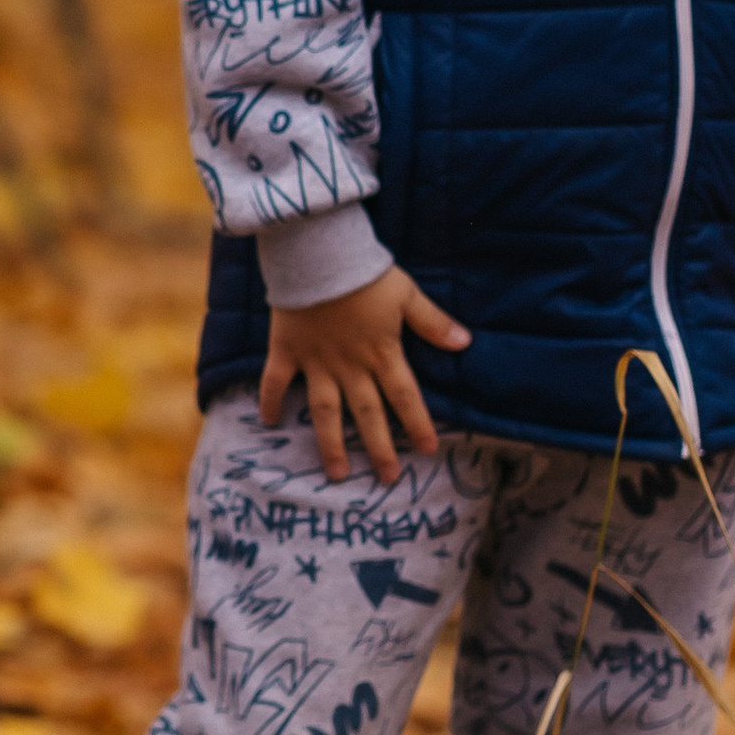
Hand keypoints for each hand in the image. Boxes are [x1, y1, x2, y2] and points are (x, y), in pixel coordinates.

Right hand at [260, 263, 469, 485]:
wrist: (317, 255)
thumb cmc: (364, 273)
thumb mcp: (407, 294)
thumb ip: (433, 322)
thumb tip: (465, 342)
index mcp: (381, 353)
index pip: (405, 397)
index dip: (418, 424)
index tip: (427, 450)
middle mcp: (349, 367)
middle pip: (368, 414)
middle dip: (379, 448)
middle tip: (387, 479)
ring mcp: (316, 362)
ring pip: (325, 412)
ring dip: (331, 444)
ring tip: (337, 474)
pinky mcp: (287, 350)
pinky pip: (275, 381)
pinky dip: (270, 401)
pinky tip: (269, 422)